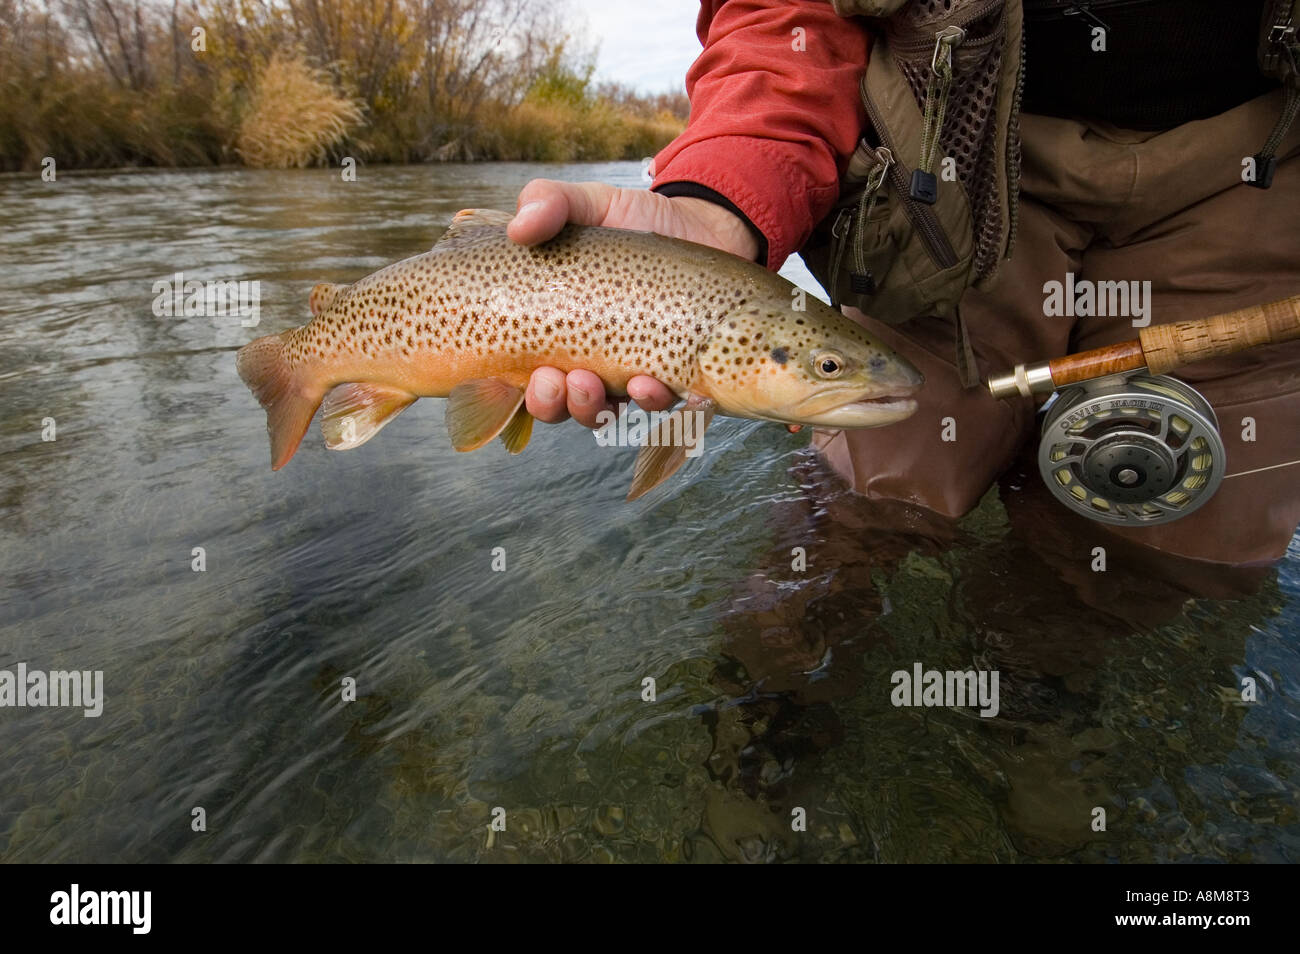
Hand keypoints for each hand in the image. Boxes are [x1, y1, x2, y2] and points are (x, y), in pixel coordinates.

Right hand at [510, 178, 760, 426]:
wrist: (704, 225)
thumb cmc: (637, 220)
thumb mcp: (589, 203)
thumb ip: (549, 202)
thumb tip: (518, 226)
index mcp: (553, 326)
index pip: (522, 372)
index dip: (517, 389)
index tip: (524, 376)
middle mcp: (585, 358)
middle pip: (557, 404)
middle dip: (551, 403)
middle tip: (554, 382)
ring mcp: (627, 370)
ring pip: (602, 412)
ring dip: (593, 408)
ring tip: (597, 385)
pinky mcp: (671, 373)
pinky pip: (659, 404)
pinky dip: (651, 402)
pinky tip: (650, 385)